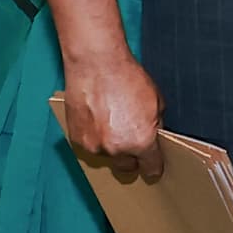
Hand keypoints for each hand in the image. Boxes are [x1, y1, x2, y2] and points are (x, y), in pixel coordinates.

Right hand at [59, 46, 170, 183]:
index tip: (153, 169)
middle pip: (126, 168)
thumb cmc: (127, 78)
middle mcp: (116, 149)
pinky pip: (89, 146)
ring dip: (110, 147)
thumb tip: (154, 134)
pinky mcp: (76, 139)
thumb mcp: (156, 101)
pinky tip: (97, 120)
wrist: (96, 64)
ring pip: (106, 157)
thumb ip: (156, 124)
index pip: (151, 168)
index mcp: (141, 142)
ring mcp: (94, 146)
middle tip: (132, 143)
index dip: (154, 168)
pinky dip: (94, 138)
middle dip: (131, 159)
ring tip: (111, 124)